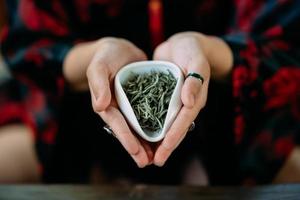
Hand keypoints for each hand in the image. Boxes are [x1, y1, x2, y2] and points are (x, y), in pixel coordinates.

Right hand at [64, 38, 152, 166]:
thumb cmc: (106, 56)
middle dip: (136, 147)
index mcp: (106, 104)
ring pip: (138, 127)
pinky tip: (162, 136)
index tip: (135, 151)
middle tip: (146, 162)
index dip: (126, 138)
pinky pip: (147, 116)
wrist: (119, 49)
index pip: (117, 123)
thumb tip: (99, 106)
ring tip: (155, 157)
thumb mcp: (99, 66)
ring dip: (146, 142)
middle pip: (128, 131)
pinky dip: (154, 127)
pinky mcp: (140, 101)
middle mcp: (118, 108)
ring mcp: (130, 106)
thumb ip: (98, 84)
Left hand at [152, 32, 232, 165]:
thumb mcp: (195, 60)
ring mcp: (173, 101)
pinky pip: (157, 113)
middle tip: (154, 162)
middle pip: (174, 128)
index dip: (173, 137)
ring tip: (147, 155)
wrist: (184, 43)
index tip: (163, 152)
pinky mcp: (163, 96)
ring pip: (165, 124)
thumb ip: (194, 80)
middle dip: (165, 146)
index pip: (183, 121)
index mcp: (194, 98)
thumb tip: (190, 102)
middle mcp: (184, 103)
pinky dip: (150, 124)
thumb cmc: (192, 50)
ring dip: (158, 140)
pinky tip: (140, 133)